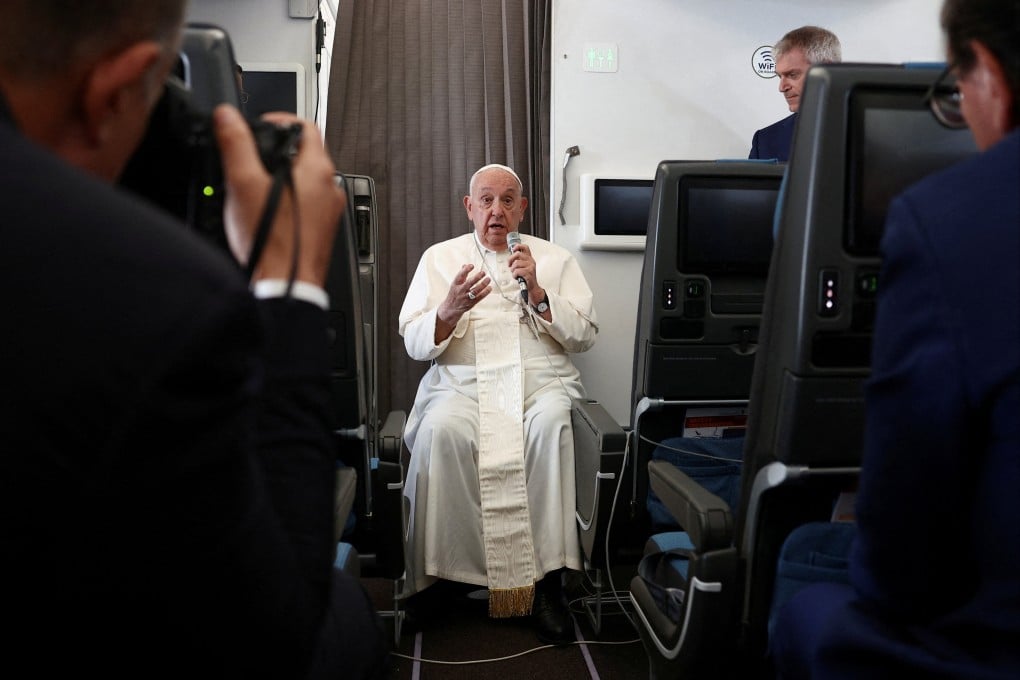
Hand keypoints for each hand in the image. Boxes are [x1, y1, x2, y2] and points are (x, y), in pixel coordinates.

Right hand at [212, 105, 345, 286]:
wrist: (286, 286)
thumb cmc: (272, 242)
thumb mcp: (244, 184)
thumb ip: (236, 144)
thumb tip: (227, 117)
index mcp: (318, 171)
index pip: (306, 127)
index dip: (280, 120)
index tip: (260, 127)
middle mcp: (331, 189)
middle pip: (306, 154)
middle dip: (277, 151)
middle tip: (252, 158)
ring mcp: (329, 212)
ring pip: (306, 182)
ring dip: (282, 177)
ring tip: (256, 186)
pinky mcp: (322, 231)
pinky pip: (307, 206)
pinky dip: (289, 201)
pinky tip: (267, 213)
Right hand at [435, 264, 490, 341]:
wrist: (451, 308)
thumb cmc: (455, 293)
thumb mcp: (455, 284)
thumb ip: (462, 275)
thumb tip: (466, 265)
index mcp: (455, 284)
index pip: (460, 276)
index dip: (465, 270)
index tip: (471, 265)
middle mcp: (460, 291)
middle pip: (469, 283)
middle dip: (476, 277)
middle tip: (483, 272)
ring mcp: (466, 297)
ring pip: (475, 291)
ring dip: (482, 285)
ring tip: (488, 279)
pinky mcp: (471, 303)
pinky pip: (479, 297)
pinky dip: (485, 293)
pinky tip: (489, 288)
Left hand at [509, 242, 543, 305]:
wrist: (532, 288)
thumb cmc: (526, 278)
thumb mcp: (523, 267)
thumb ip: (519, 261)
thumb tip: (511, 257)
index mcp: (529, 259)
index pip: (525, 247)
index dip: (518, 246)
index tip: (513, 249)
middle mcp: (531, 261)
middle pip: (518, 254)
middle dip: (510, 260)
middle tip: (509, 265)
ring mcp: (531, 267)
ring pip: (516, 263)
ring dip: (513, 270)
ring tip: (515, 274)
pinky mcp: (529, 273)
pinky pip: (517, 271)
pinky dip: (514, 275)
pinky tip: (517, 277)